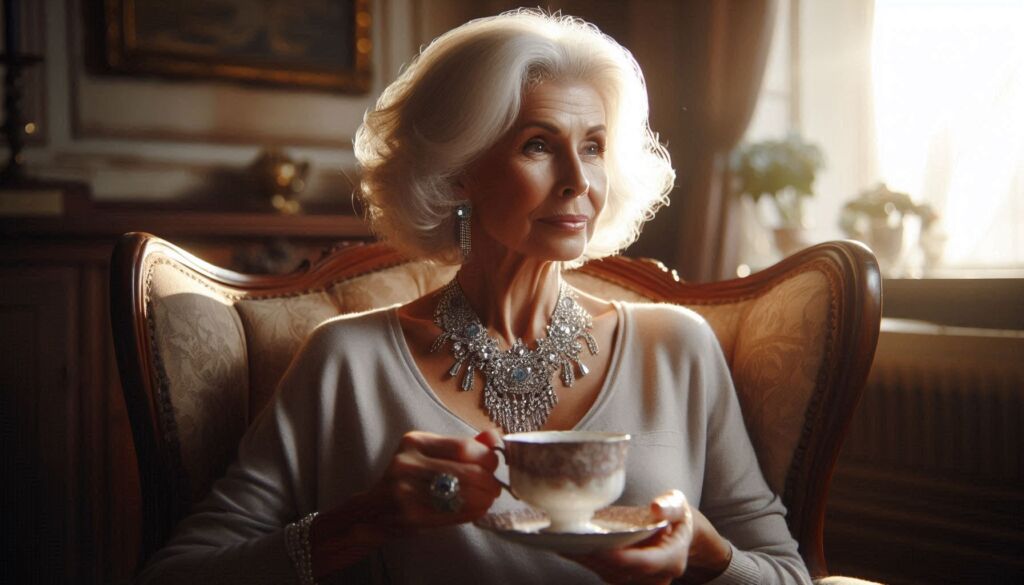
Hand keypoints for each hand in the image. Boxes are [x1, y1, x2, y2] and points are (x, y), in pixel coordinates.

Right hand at [310, 429, 502, 576]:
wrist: (373, 513)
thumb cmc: (408, 482)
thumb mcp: (430, 455)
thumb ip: (463, 445)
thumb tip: (494, 436)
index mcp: (415, 441)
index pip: (465, 447)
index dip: (488, 458)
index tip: (493, 466)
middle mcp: (408, 462)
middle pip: (468, 472)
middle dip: (490, 482)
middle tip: (494, 488)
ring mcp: (406, 490)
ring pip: (464, 495)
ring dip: (484, 499)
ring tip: (486, 500)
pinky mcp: (410, 515)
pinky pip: (454, 513)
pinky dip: (471, 512)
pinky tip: (474, 511)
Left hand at [566, 490, 731, 584]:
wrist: (679, 534)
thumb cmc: (676, 516)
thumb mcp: (679, 504)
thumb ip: (670, 506)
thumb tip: (656, 508)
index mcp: (672, 559)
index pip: (644, 563)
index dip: (621, 557)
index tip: (598, 546)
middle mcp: (655, 576)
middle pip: (619, 571)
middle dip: (593, 556)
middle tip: (567, 539)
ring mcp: (638, 580)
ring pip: (606, 573)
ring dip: (583, 558)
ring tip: (558, 539)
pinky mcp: (622, 577)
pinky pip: (601, 570)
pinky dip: (583, 557)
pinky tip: (564, 543)